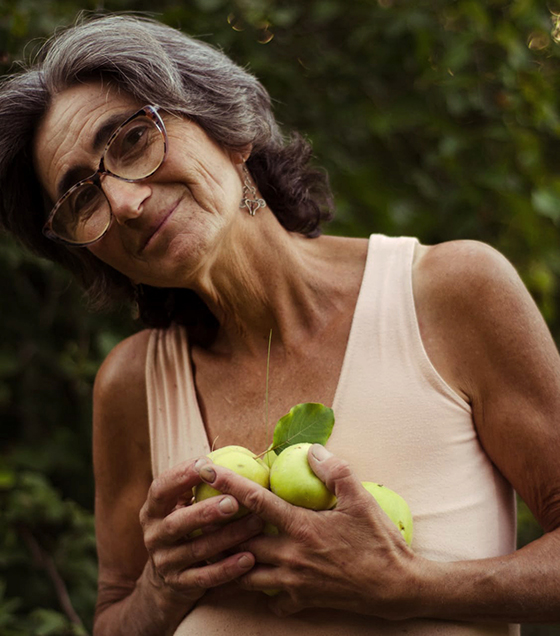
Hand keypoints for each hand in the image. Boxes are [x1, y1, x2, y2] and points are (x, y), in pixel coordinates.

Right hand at [138, 457, 263, 606]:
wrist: (168, 580)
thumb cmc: (187, 526)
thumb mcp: (182, 505)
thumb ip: (198, 485)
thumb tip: (234, 455)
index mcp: (152, 511)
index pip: (160, 490)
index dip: (180, 476)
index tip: (206, 464)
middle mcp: (154, 536)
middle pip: (176, 523)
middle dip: (205, 512)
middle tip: (234, 502)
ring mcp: (165, 563)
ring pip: (197, 549)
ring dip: (228, 537)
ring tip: (256, 524)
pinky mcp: (180, 585)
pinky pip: (206, 578)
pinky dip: (228, 568)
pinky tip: (249, 558)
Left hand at [196, 445, 422, 618]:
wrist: (397, 588)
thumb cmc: (379, 541)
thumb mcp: (360, 499)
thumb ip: (334, 471)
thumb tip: (311, 450)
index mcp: (301, 526)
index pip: (255, 500)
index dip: (228, 483)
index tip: (204, 470)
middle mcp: (290, 555)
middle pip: (240, 541)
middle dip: (217, 528)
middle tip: (198, 516)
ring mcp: (293, 582)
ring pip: (246, 574)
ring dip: (230, 562)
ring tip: (212, 552)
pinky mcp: (301, 601)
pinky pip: (270, 599)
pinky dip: (261, 591)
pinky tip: (259, 581)